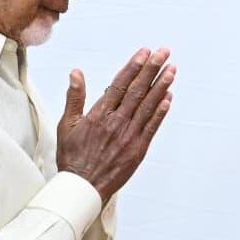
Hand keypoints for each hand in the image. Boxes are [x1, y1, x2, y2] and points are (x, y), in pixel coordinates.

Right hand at [57, 47, 175, 200]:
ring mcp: (129, 135)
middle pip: (137, 90)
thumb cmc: (73, 157)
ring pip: (148, 105)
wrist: (83, 186)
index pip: (120, 84)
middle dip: (152, 69)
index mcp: (99, 114)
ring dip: (162, 86)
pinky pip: (152, 126)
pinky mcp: (138, 149)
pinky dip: (161, 111)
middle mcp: (116, 122)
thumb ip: (74, 97)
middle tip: (164, 52)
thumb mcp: (67, 125)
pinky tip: (170, 97)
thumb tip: (76, 73)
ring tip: (172, 69)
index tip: (144, 52)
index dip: (134, 66)